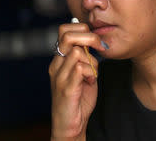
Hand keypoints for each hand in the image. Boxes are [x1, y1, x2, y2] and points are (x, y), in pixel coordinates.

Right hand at [49, 21, 104, 139]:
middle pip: (68, 35)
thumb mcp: (82, 73)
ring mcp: (59, 76)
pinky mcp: (66, 88)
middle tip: (100, 48)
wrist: (69, 126)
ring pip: (77, 52)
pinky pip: (81, 69)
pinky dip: (91, 73)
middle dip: (89, 37)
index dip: (82, 30)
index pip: (64, 30)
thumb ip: (84, 57)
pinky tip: (90, 82)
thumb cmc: (78, 98)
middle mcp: (56, 65)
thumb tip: (91, 38)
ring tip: (93, 73)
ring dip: (92, 60)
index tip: (94, 41)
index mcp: (59, 59)